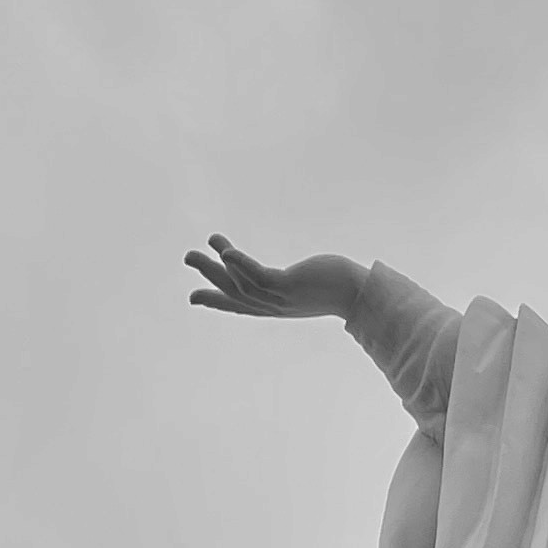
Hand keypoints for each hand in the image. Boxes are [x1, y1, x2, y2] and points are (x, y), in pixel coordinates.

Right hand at [185, 236, 365, 325]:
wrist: (360, 293)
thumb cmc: (338, 285)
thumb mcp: (307, 284)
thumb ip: (291, 282)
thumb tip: (291, 279)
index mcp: (275, 305)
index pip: (240, 304)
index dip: (216, 300)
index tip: (193, 297)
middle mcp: (274, 306)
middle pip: (234, 293)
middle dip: (209, 277)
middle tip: (187, 257)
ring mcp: (280, 298)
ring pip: (242, 284)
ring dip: (220, 263)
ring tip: (207, 241)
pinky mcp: (289, 287)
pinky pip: (259, 277)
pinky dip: (242, 265)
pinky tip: (227, 252)